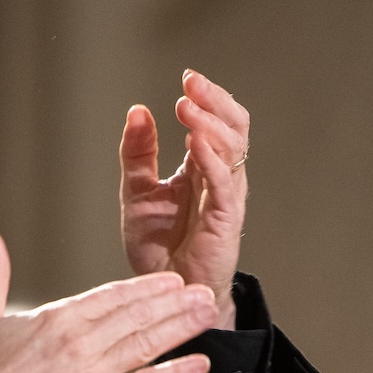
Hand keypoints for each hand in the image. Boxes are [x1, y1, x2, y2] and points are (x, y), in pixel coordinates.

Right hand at [0, 231, 215, 372]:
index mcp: (57, 317)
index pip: (113, 295)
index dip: (147, 287)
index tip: (172, 280)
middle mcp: (80, 340)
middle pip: (138, 314)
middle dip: (175, 301)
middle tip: (206, 290)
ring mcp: (92, 372)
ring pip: (148, 342)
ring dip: (182, 326)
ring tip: (210, 313)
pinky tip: (201, 363)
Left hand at [120, 69, 249, 322]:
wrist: (165, 293)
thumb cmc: (159, 246)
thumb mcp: (138, 192)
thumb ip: (138, 153)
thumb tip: (138, 110)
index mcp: (202, 167)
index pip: (216, 121)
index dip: (206, 98)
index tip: (187, 79)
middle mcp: (219, 178)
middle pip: (235, 126)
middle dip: (215, 101)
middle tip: (192, 84)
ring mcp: (225, 197)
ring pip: (234, 149)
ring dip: (211, 123)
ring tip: (187, 108)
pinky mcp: (225, 221)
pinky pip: (224, 184)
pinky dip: (212, 160)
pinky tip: (194, 143)